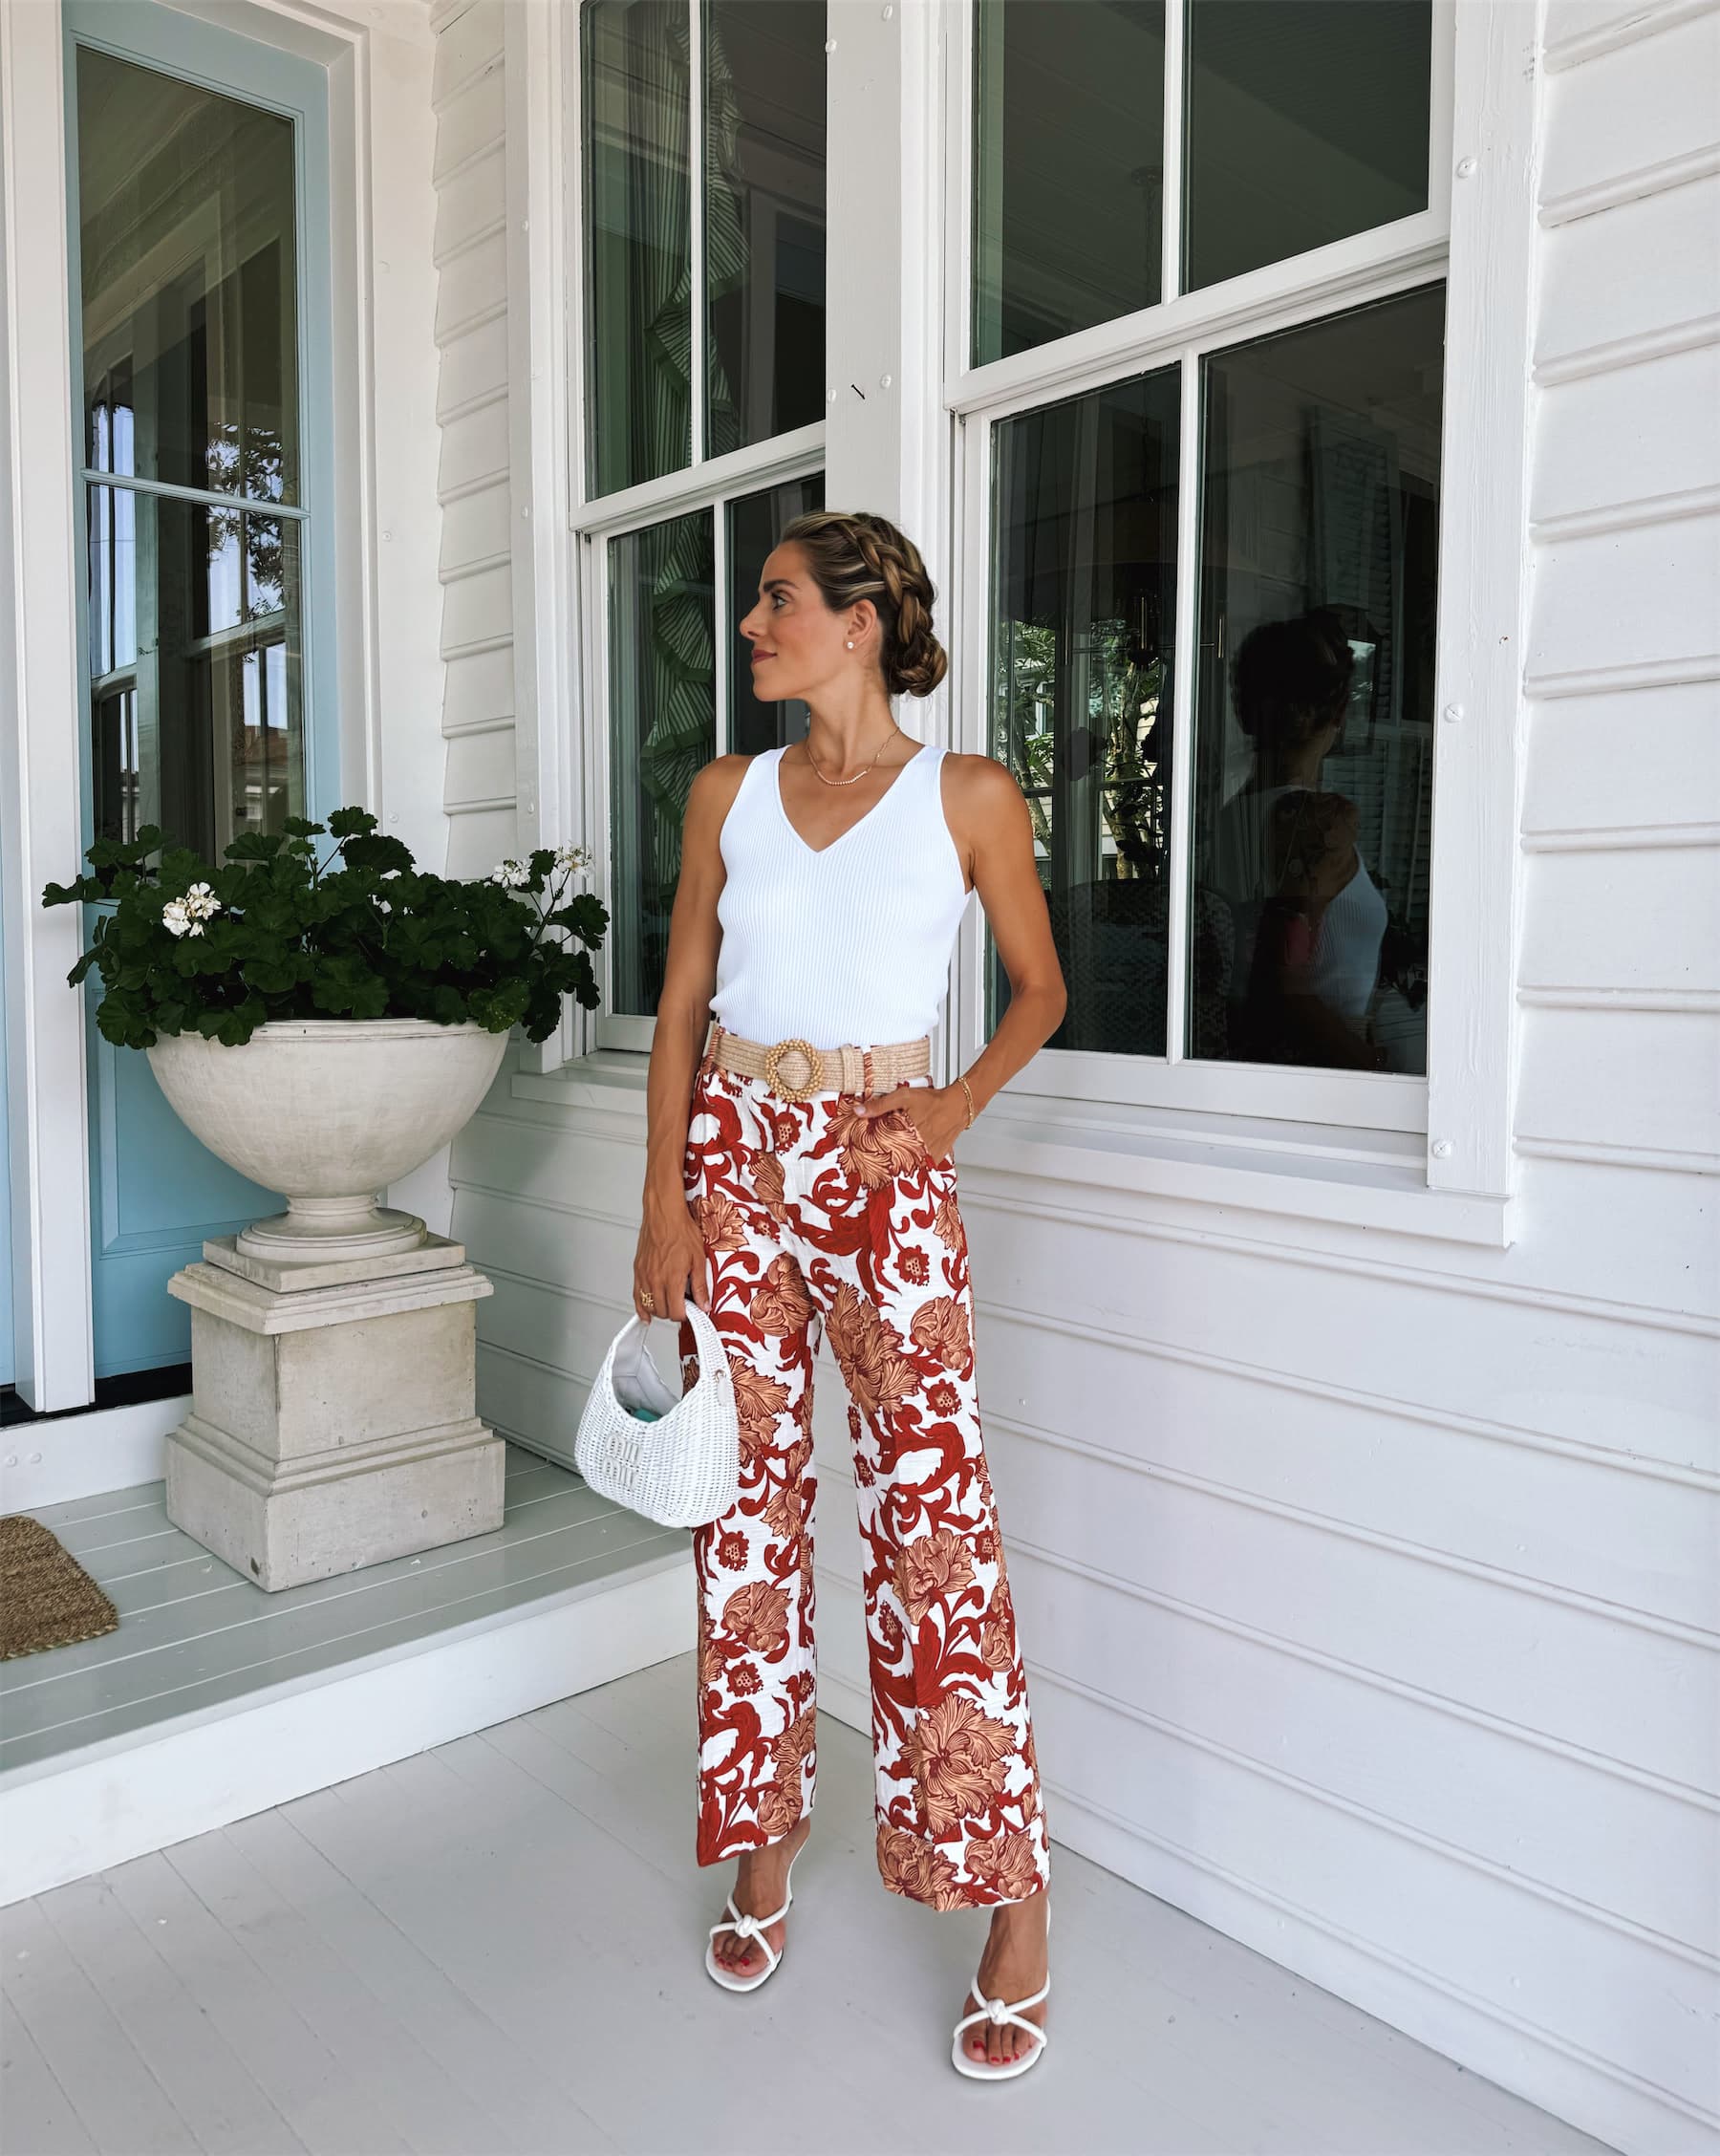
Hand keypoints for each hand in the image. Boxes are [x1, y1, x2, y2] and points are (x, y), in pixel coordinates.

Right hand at [633, 1197, 708, 1322]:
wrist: (664, 1214)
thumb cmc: (680, 1230)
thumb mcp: (698, 1259)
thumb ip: (700, 1285)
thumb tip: (704, 1304)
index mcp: (672, 1279)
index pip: (676, 1312)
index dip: (685, 1315)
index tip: (692, 1310)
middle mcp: (656, 1280)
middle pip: (662, 1312)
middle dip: (673, 1313)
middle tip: (683, 1305)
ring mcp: (644, 1276)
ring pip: (648, 1306)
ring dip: (659, 1310)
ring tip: (669, 1304)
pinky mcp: (638, 1270)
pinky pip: (636, 1296)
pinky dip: (641, 1308)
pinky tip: (646, 1313)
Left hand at [855, 1083, 964, 1164]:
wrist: (958, 1106)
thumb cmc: (933, 1101)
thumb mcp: (903, 1097)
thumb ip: (880, 1105)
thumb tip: (859, 1111)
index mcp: (906, 1134)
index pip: (883, 1151)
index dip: (872, 1153)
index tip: (864, 1155)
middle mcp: (917, 1147)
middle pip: (895, 1161)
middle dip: (884, 1161)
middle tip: (874, 1163)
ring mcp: (928, 1155)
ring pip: (908, 1167)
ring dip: (899, 1165)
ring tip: (890, 1165)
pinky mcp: (936, 1159)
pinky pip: (923, 1168)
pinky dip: (915, 1165)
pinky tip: (909, 1160)